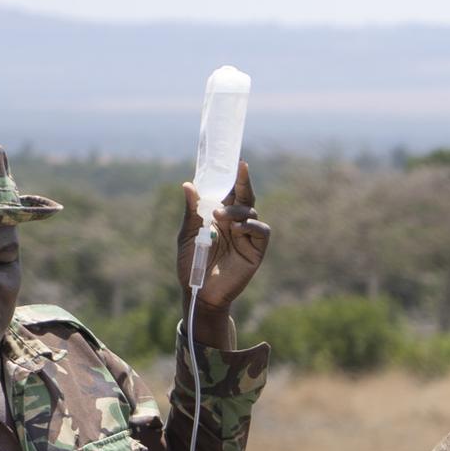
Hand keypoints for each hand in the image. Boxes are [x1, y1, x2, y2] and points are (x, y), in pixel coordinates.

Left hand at [185, 161, 272, 319]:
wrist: (199, 290)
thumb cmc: (192, 263)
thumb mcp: (188, 233)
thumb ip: (191, 211)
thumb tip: (188, 184)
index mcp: (219, 216)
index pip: (228, 192)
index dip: (231, 177)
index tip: (233, 160)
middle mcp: (235, 223)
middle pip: (245, 197)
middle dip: (243, 182)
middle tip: (240, 168)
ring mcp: (247, 236)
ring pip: (251, 211)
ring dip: (237, 210)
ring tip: (219, 216)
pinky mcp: (255, 250)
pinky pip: (261, 231)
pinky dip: (251, 226)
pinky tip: (237, 229)